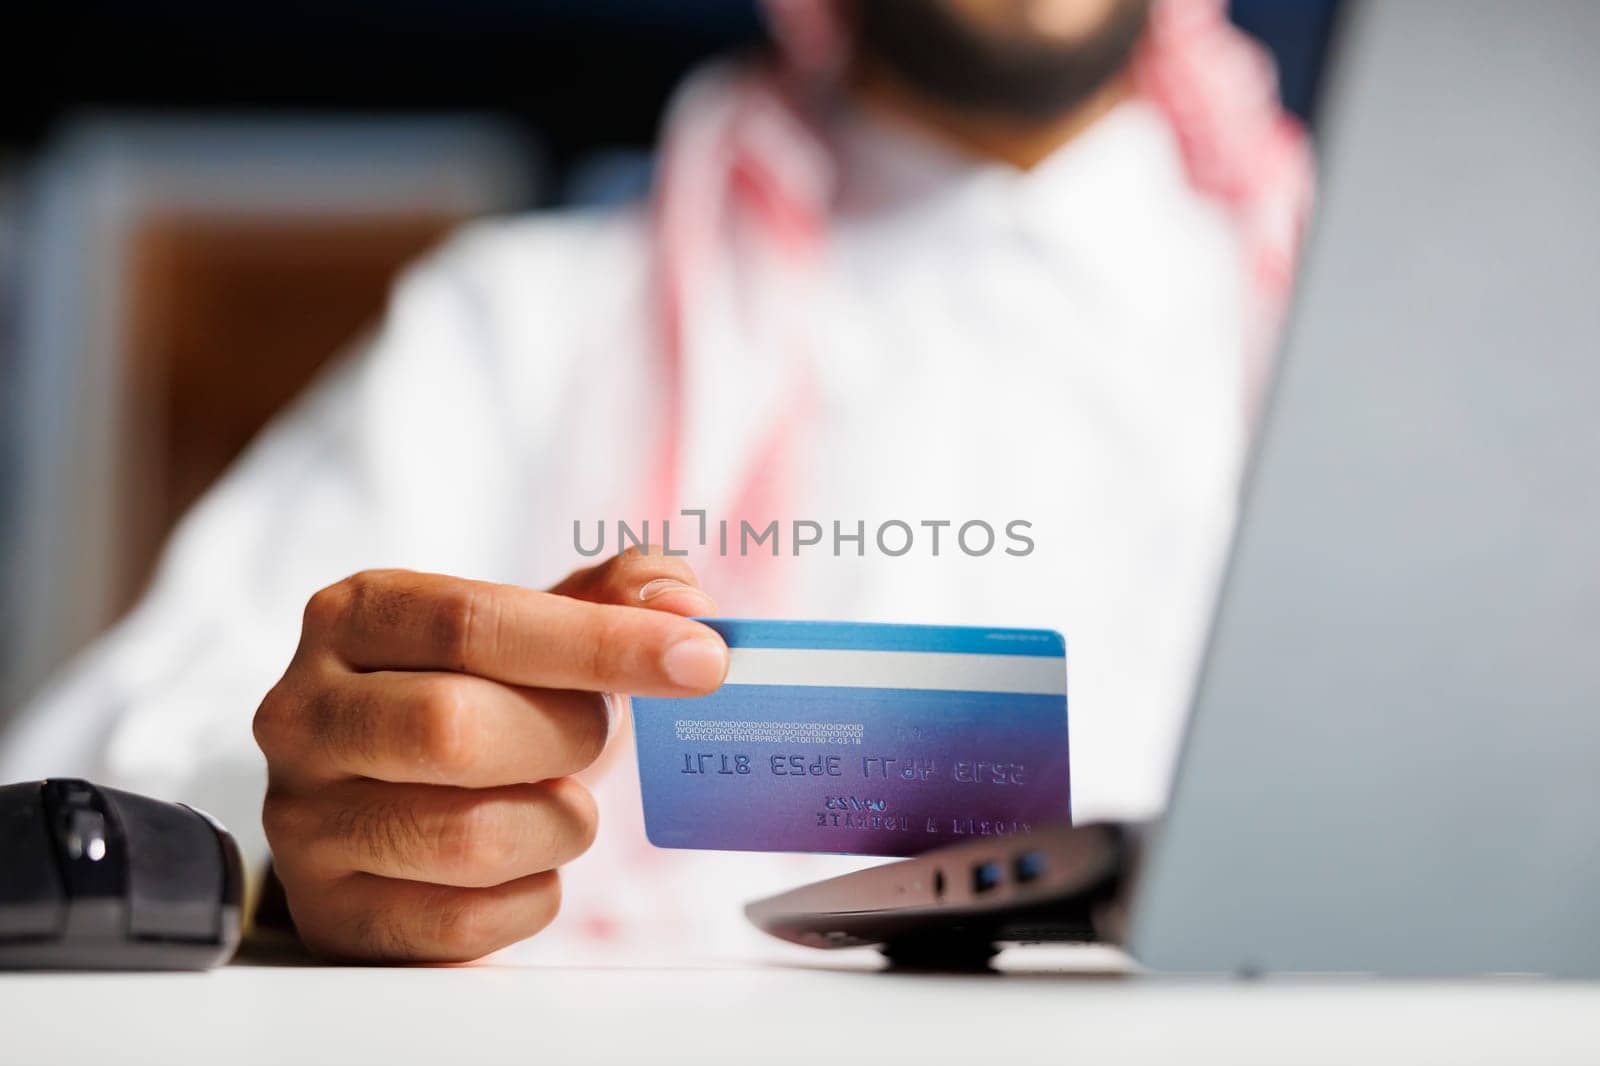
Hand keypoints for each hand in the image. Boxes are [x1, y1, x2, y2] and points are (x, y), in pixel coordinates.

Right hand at [252, 550, 725, 961]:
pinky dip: (533, 895)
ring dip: (559, 823)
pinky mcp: (331, 916)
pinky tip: (524, 862)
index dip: (600, 642)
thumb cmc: (475, 698)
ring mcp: (304, 821)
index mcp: (353, 616)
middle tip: (593, 735)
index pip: (476, 621)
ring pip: (468, 836)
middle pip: (455, 728)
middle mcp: (304, 713)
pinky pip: (467, 922)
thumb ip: (617, 592)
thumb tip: (683, 602)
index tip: (701, 659)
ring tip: (559, 802)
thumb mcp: (534, 627)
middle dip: (567, 736)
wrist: (390, 802)